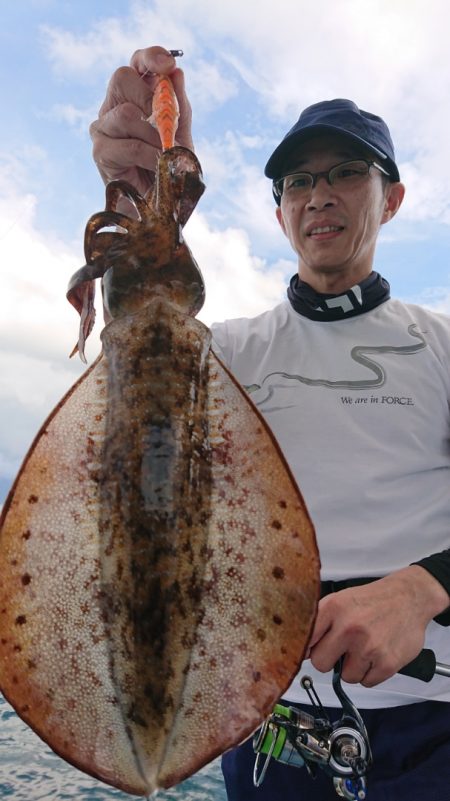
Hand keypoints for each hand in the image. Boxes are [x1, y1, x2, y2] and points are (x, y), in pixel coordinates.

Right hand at [90, 46, 193, 202]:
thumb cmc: (168, 169)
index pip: (136, 63)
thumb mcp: (180, 134)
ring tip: (165, 154)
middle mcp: (114, 106)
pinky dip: (149, 155)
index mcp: (134, 96)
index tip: (168, 64)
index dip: (150, 57)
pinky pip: (129, 144)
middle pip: (122, 77)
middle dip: (150, 98)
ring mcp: (102, 127)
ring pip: (126, 114)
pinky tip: (157, 166)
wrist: (159, 206)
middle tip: (166, 124)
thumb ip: (178, 106)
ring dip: (153, 135)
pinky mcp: (99, 151)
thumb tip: (177, 73)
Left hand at [307, 566, 448, 686]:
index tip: (310, 652)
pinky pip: (367, 682)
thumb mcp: (340, 601)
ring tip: (364, 648)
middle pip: (320, 664)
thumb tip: (300, 649)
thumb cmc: (373, 601)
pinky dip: (371, 673)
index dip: (307, 649)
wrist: (409, 597)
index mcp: (333, 609)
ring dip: (354, 668)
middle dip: (330, 660)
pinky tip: (377, 655)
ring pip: (346, 677)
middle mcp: (349, 627)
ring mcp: (368, 646)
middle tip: (342, 650)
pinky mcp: (386, 663)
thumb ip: (319, 622)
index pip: (305, 641)